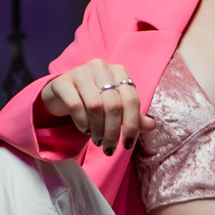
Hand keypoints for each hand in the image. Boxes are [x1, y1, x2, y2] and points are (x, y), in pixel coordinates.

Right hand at [40, 60, 155, 153]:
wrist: (62, 93)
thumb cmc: (93, 100)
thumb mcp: (115, 108)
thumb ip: (133, 116)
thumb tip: (152, 125)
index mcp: (119, 71)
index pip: (131, 99)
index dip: (132, 125)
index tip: (127, 145)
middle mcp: (101, 67)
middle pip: (114, 105)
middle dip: (113, 132)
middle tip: (109, 147)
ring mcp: (81, 72)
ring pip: (95, 106)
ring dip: (98, 130)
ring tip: (98, 140)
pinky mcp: (63, 82)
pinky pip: (76, 106)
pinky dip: (82, 123)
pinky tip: (85, 130)